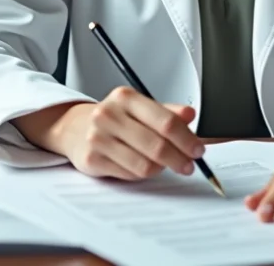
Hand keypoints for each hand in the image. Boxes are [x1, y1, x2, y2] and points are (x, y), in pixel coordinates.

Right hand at [50, 86, 204, 180]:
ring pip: (145, 165)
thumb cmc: (114, 118)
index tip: (198, 150)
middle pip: (157, 146)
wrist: (75, 128)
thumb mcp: (140, 108)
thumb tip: (190, 114)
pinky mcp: (92, 159)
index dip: (187, 139)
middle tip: (189, 165)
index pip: (166, 121)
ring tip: (162, 164)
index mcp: (125, 98)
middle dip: (179, 159)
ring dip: (160, 168)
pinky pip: (130, 175)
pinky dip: (141, 174)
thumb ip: (167, 112)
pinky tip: (140, 165)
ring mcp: (98, 137)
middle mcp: (109, 115)